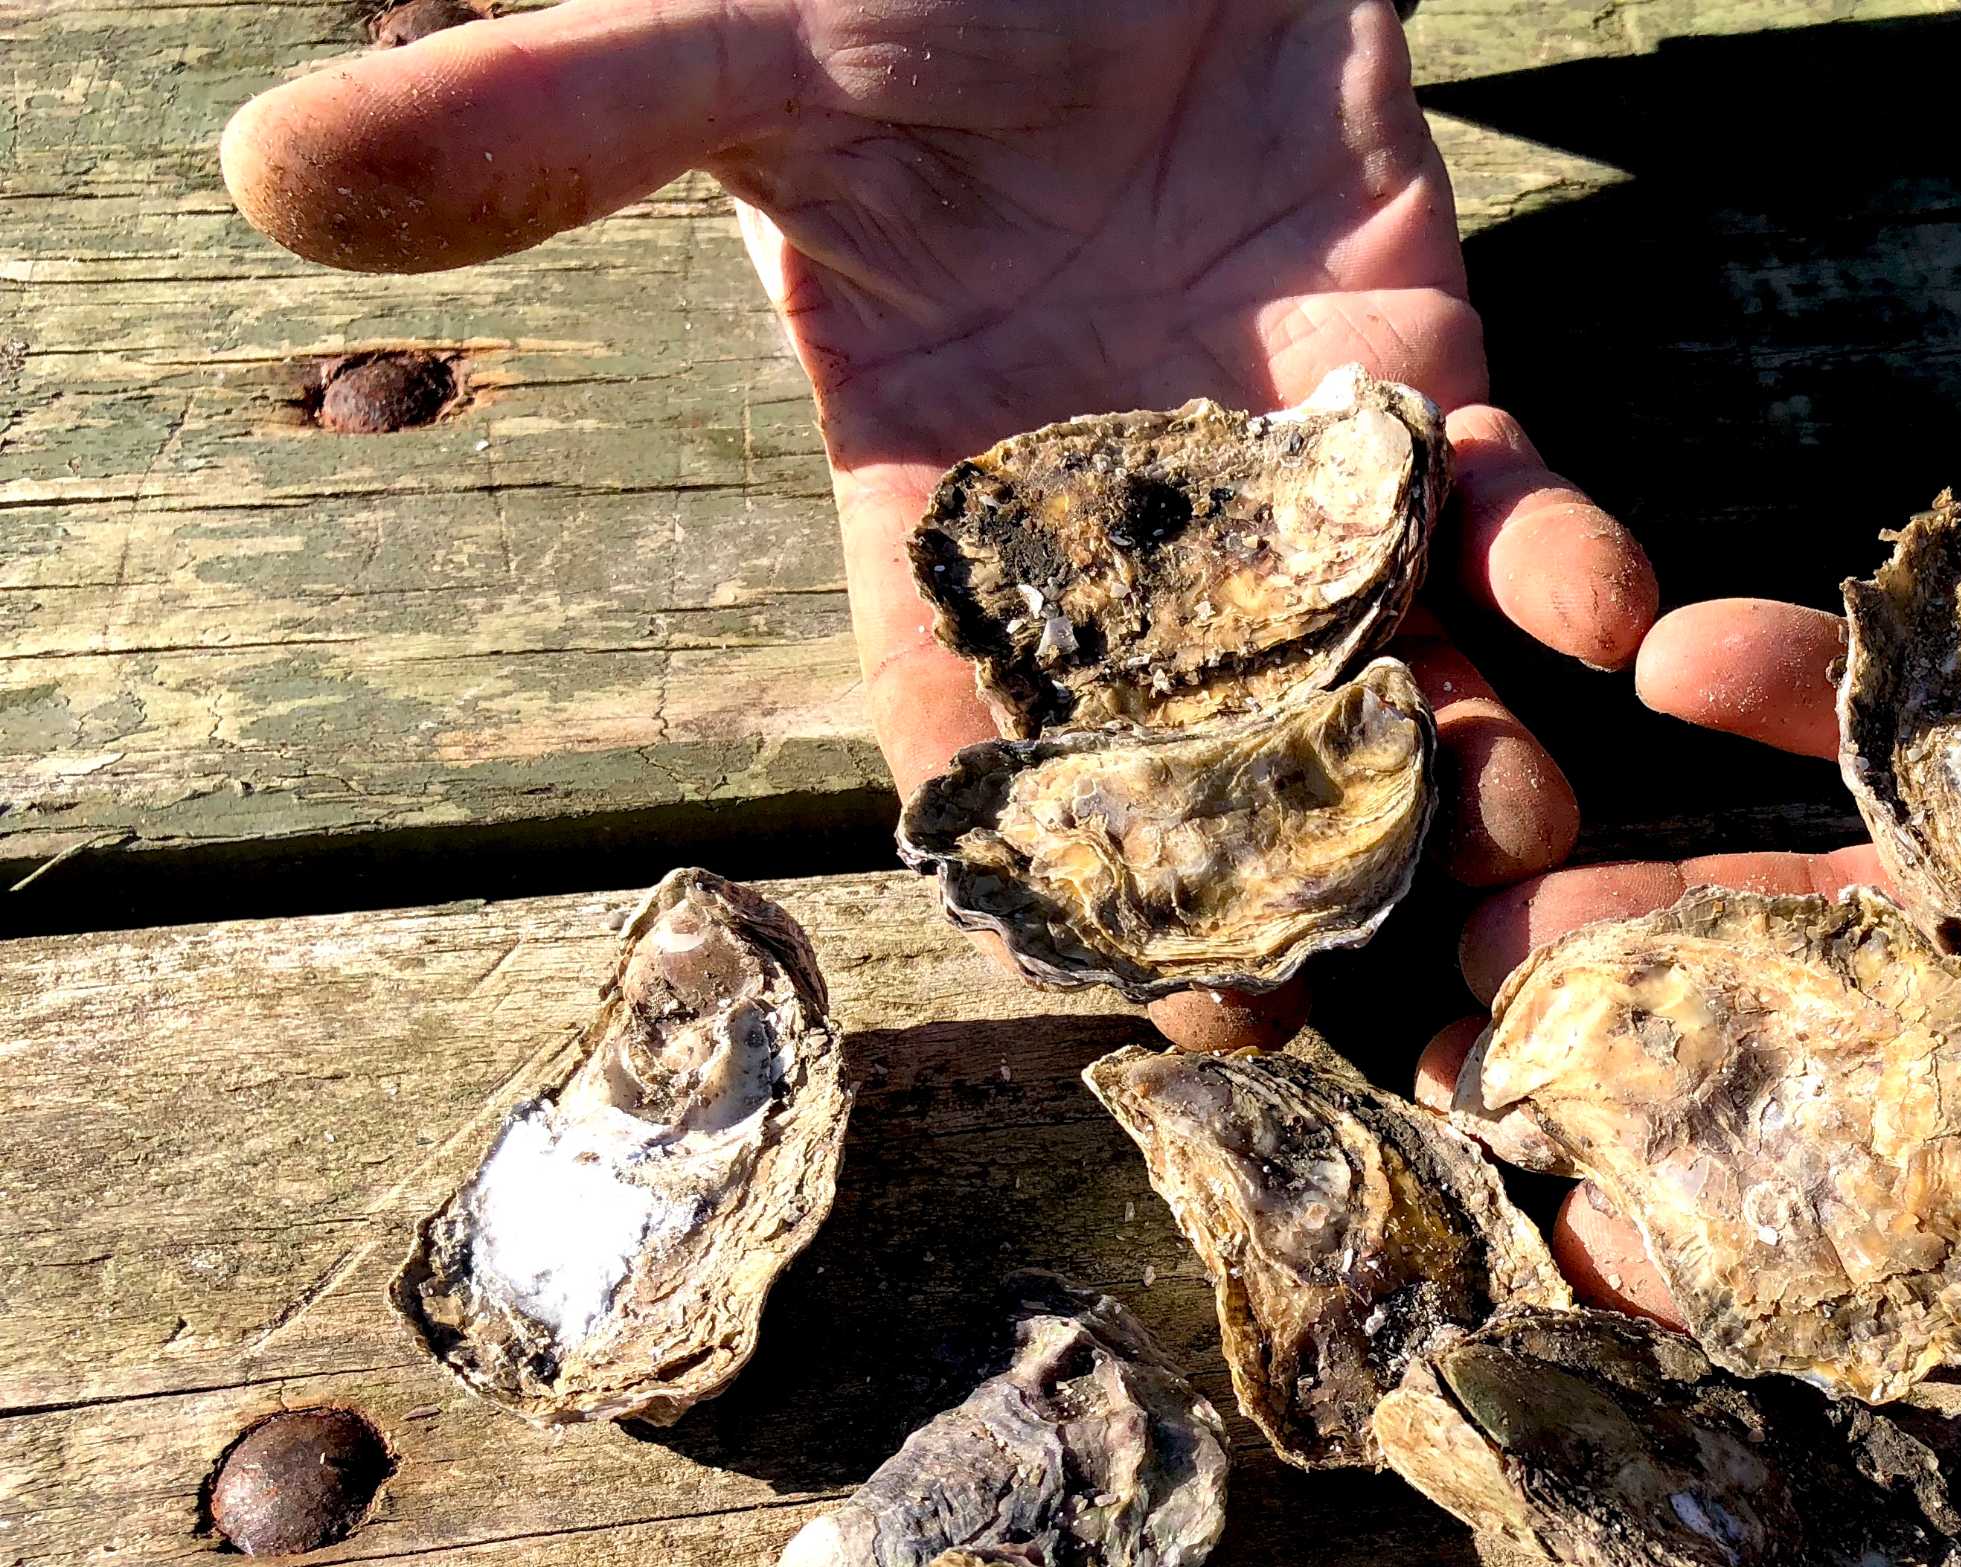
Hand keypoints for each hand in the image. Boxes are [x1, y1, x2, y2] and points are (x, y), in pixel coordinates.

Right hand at [220, 0, 1655, 1045]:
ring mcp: (1293, 484)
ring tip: (1515, 847)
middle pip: (1210, 766)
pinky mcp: (1428, 389)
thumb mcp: (727, 53)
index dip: (1052, 875)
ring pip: (1383, 676)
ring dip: (1455, 767)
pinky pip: (1511, 507)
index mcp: (944, 518)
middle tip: (1370, 999)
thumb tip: (267, 166)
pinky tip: (1613, 619)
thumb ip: (552, 129)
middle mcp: (1131, 547)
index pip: (985, 741)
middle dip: (1289, 882)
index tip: (1136, 992)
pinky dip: (1561, 565)